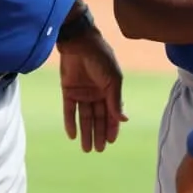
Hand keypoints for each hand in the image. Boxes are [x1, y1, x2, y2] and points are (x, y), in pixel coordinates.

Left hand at [58, 28, 126, 152]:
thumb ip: (116, 100)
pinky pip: (70, 110)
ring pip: (85, 118)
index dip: (112, 128)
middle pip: (98, 119)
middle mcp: (96, 94)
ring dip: (86, 132)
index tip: (110, 142)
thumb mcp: (113, 80)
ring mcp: (82, 93)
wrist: (80, 43)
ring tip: (86, 148)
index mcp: (110, 91)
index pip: (112, 114)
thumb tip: (124, 120)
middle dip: (98, 134)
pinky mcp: (68, 91)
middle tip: (98, 150)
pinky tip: (73, 135)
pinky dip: (71, 123)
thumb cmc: (101, 58)